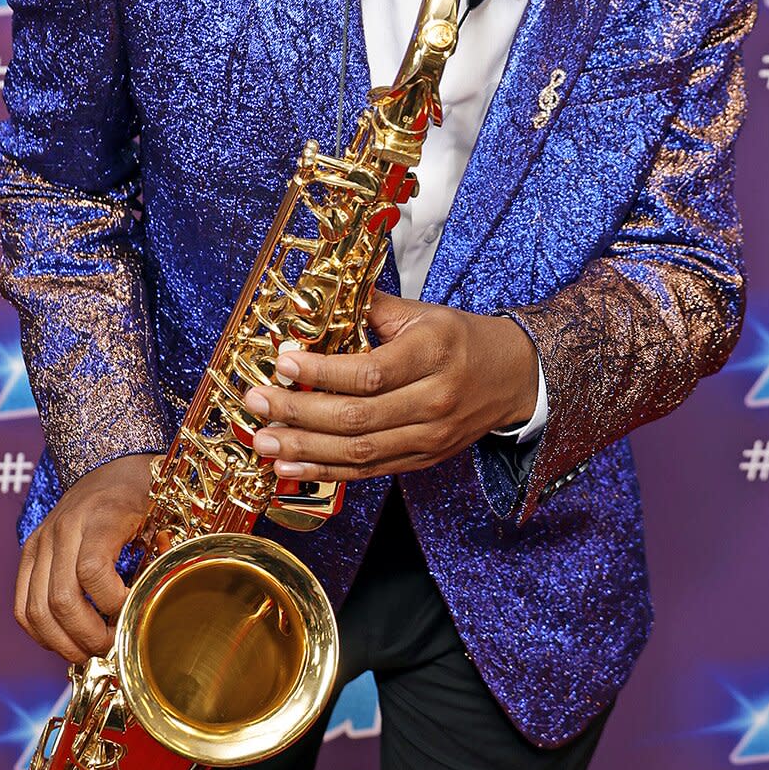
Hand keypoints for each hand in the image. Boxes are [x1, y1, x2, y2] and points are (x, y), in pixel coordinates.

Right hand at [14, 453, 155, 663]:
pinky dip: (40, 631)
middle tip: (110, 646)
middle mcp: (64, 528)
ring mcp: (42, 540)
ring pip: (35, 610)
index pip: (92, 571)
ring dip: (62, 642)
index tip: (132, 610)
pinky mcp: (29, 551)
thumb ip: (158, 556)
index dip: (112, 602)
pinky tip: (63, 639)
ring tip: (88, 651)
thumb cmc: (140, 492)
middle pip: (61, 599)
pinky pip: (21, 604)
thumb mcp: (159, 515)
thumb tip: (153, 606)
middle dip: (87, 635)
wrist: (112, 462)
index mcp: (100, 516)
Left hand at [246, 290, 538, 480]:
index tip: (283, 362)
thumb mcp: (422, 312)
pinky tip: (289, 468)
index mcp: (433, 353)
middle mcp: (433, 399)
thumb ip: (370, 307)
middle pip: (357, 417)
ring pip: (359, 451)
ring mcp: (428, 436)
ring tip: (263, 441)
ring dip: (304, 450)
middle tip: (257, 402)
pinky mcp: (421, 459)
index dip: (322, 372)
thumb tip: (316, 298)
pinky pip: (368, 471)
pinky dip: (325, 471)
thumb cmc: (459, 339)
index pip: (370, 372)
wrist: (511, 377)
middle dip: (299, 413)